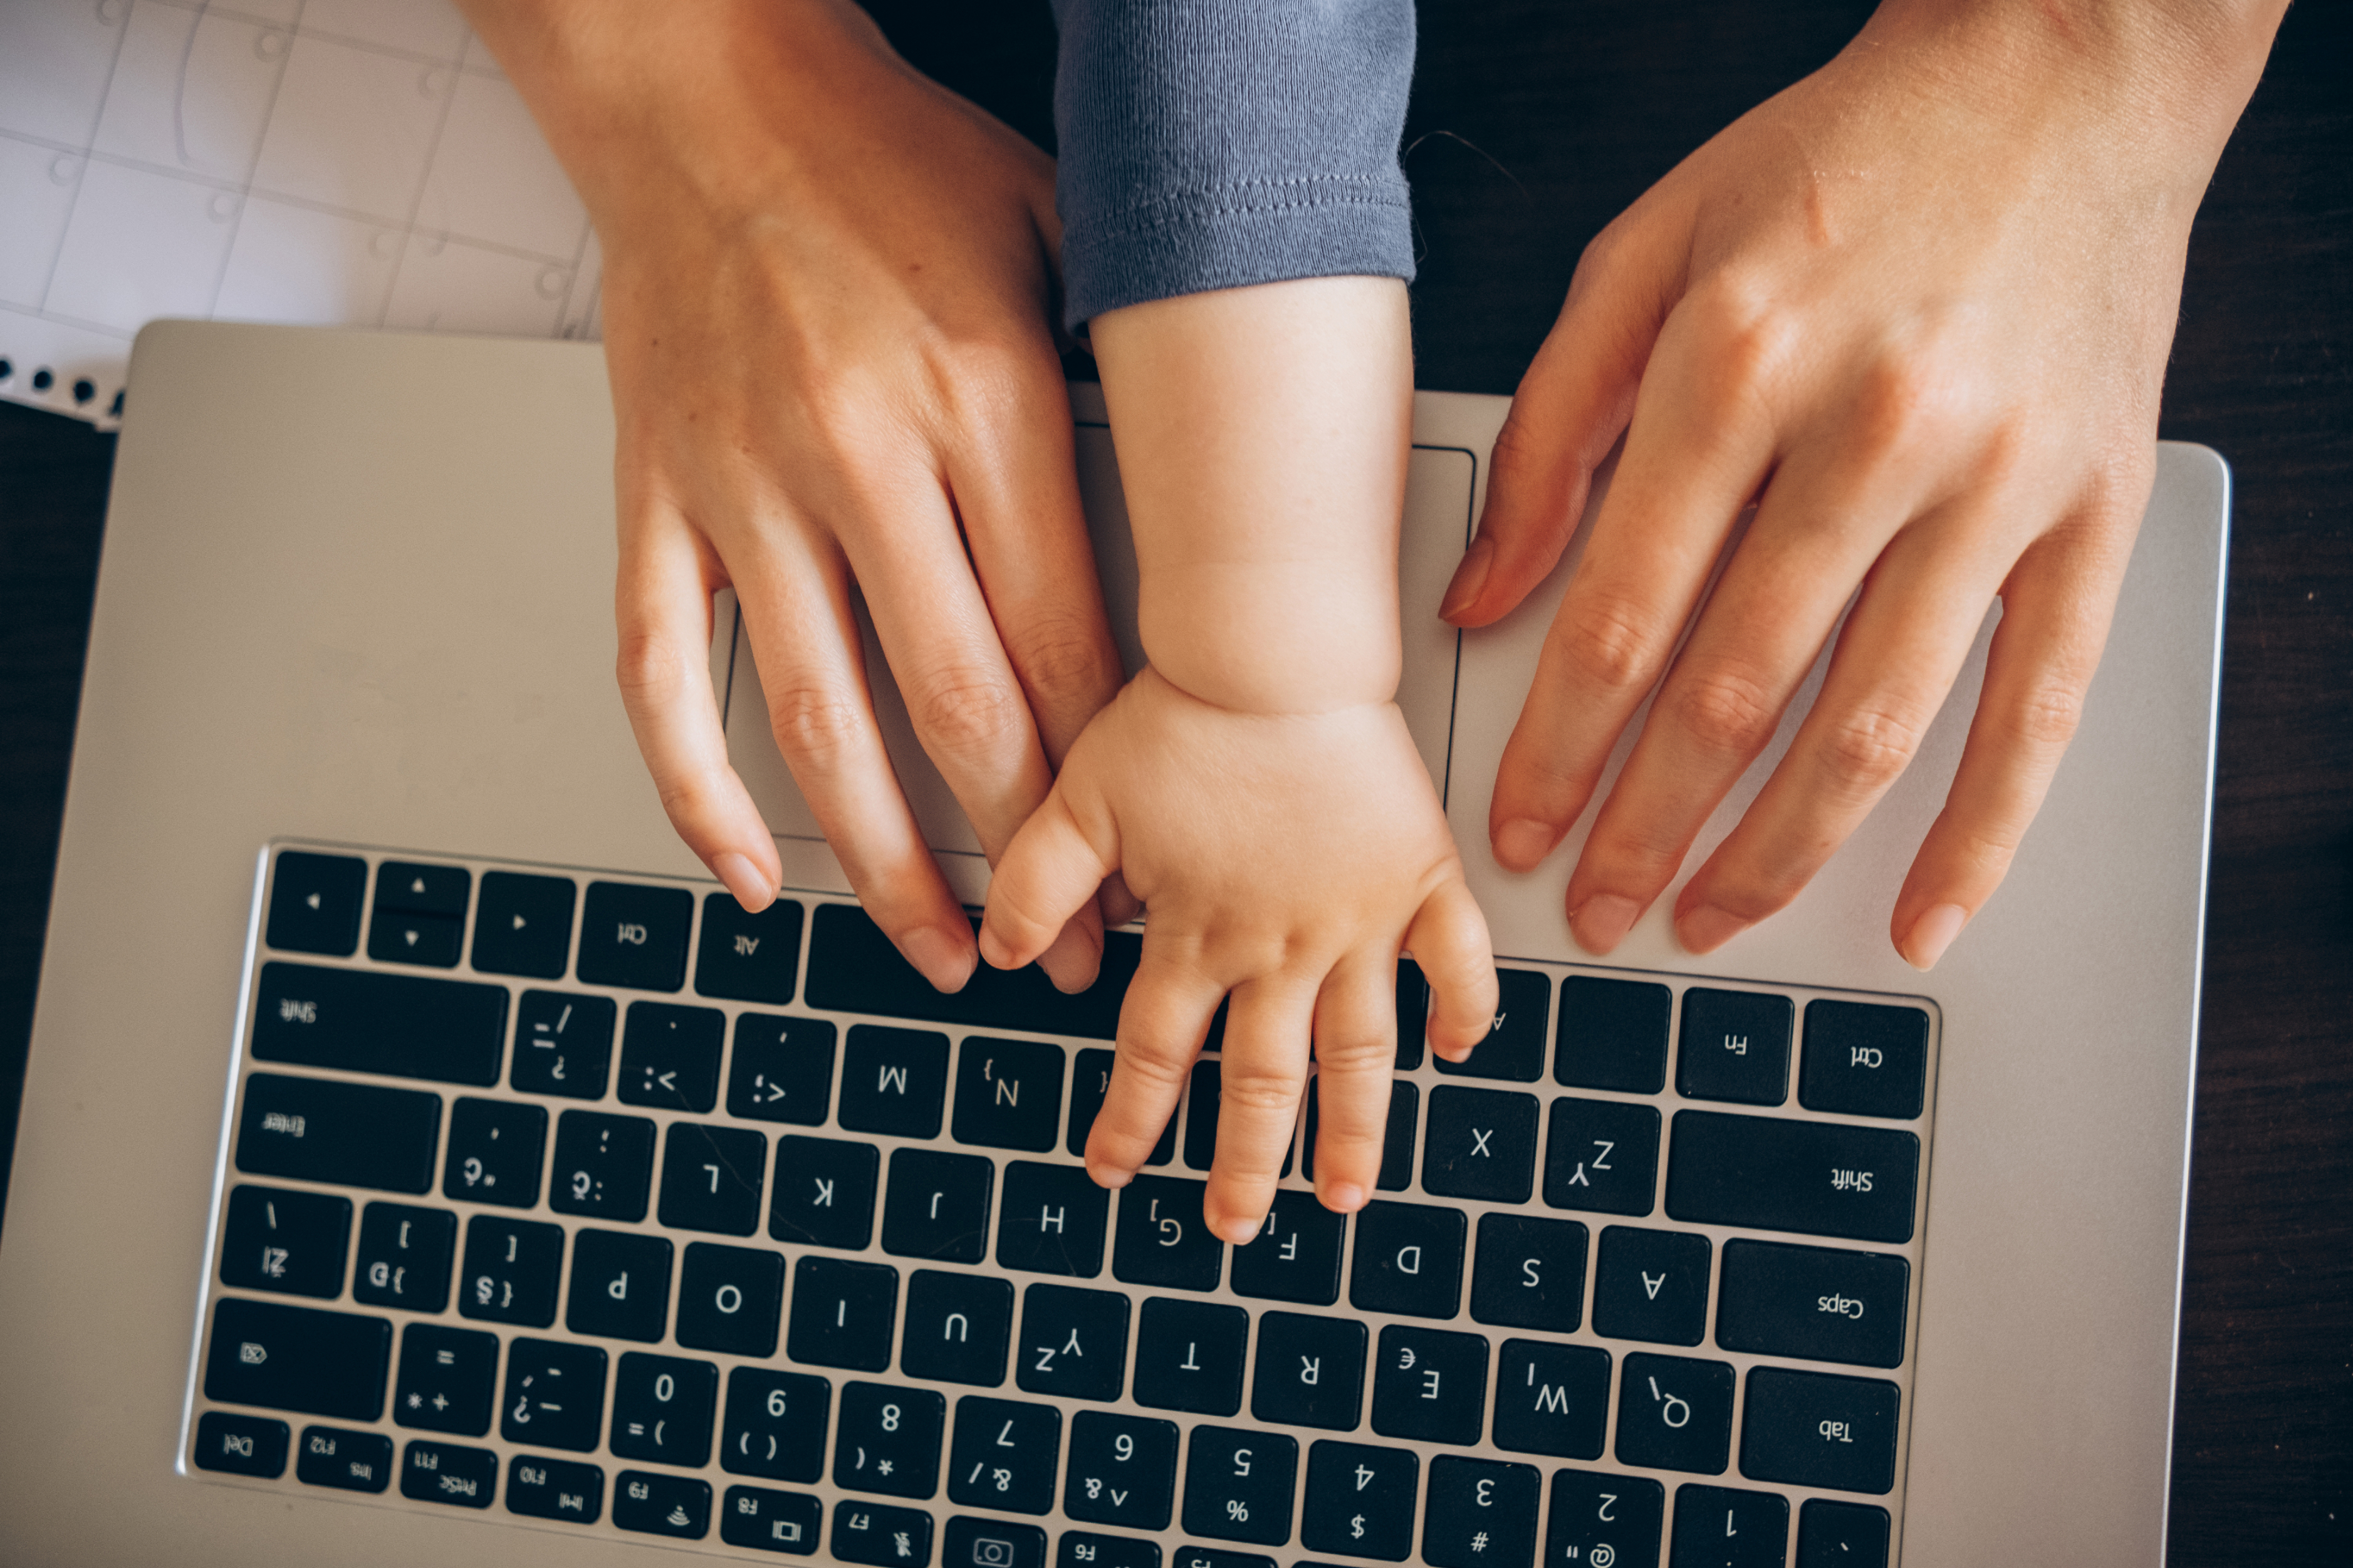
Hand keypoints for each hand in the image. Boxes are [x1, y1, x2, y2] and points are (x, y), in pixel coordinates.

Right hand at [464, 0, 1126, 989]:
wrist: (706, 91)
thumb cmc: (891, 161)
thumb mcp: (1060, 237)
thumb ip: (1124, 383)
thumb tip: (1210, 528)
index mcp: (978, 399)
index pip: (1063, 641)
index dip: (1106, 775)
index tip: (1143, 854)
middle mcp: (857, 454)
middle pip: (956, 707)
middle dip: (1024, 852)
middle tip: (1066, 946)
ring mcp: (741, 485)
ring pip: (817, 720)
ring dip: (881, 861)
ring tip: (938, 948)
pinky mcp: (654, 495)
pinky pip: (661, 671)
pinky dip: (694, 787)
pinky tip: (743, 874)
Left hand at [980, 670, 1496, 1241]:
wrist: (1275, 655)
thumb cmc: (1182, 717)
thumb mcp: (1078, 801)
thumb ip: (1034, 885)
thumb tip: (994, 958)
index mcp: (1198, 936)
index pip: (1157, 1055)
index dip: (1131, 1120)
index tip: (1115, 1169)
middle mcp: (1280, 948)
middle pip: (1261, 1082)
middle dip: (1244, 1166)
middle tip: (1235, 1226)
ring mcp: (1359, 921)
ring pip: (1361, 1053)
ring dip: (1354, 1133)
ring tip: (1347, 1196)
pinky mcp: (1420, 876)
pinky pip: (1458, 960)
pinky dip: (1466, 1010)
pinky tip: (1461, 1054)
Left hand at [1440, 0, 2282, 967]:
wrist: (2062, 78)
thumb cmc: (1839, 161)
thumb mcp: (1646, 250)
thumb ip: (1554, 429)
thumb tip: (1483, 596)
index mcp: (1739, 361)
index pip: (1621, 614)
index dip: (1559, 747)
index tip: (1520, 829)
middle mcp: (1874, 428)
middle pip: (1737, 692)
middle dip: (1648, 827)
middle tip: (1596, 907)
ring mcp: (2000, 480)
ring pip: (1876, 725)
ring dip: (1781, 852)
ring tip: (1711, 919)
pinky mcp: (2097, 512)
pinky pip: (2041, 709)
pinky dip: (1981, 833)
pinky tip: (1918, 914)